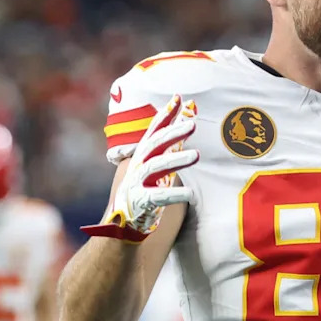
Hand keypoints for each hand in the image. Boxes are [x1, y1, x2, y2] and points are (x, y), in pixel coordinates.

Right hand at [82, 94, 197, 240]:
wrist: (123, 222)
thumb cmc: (145, 189)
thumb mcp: (157, 166)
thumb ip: (171, 146)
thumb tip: (187, 121)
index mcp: (142, 155)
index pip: (154, 130)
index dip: (166, 115)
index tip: (179, 98)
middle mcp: (138, 165)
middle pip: (155, 144)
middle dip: (173, 133)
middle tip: (192, 124)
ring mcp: (137, 183)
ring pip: (156, 167)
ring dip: (176, 159)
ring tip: (196, 155)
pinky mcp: (141, 202)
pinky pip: (159, 197)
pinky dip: (175, 194)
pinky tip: (190, 194)